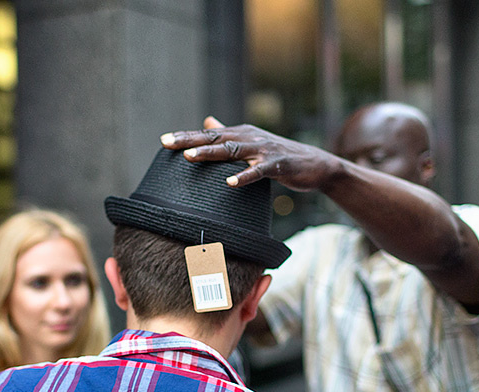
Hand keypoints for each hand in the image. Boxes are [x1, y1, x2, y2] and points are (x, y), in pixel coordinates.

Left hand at [160, 117, 341, 191]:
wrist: (315, 165)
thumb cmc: (280, 156)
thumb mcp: (252, 142)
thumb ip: (229, 133)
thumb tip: (207, 121)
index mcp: (241, 134)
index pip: (208, 134)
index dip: (186, 136)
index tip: (163, 141)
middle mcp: (249, 137)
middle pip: (215, 138)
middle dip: (189, 140)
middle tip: (166, 143)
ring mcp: (264, 149)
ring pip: (232, 150)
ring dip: (210, 153)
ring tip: (190, 157)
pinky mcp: (278, 164)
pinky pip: (258, 171)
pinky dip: (244, 176)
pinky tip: (230, 183)